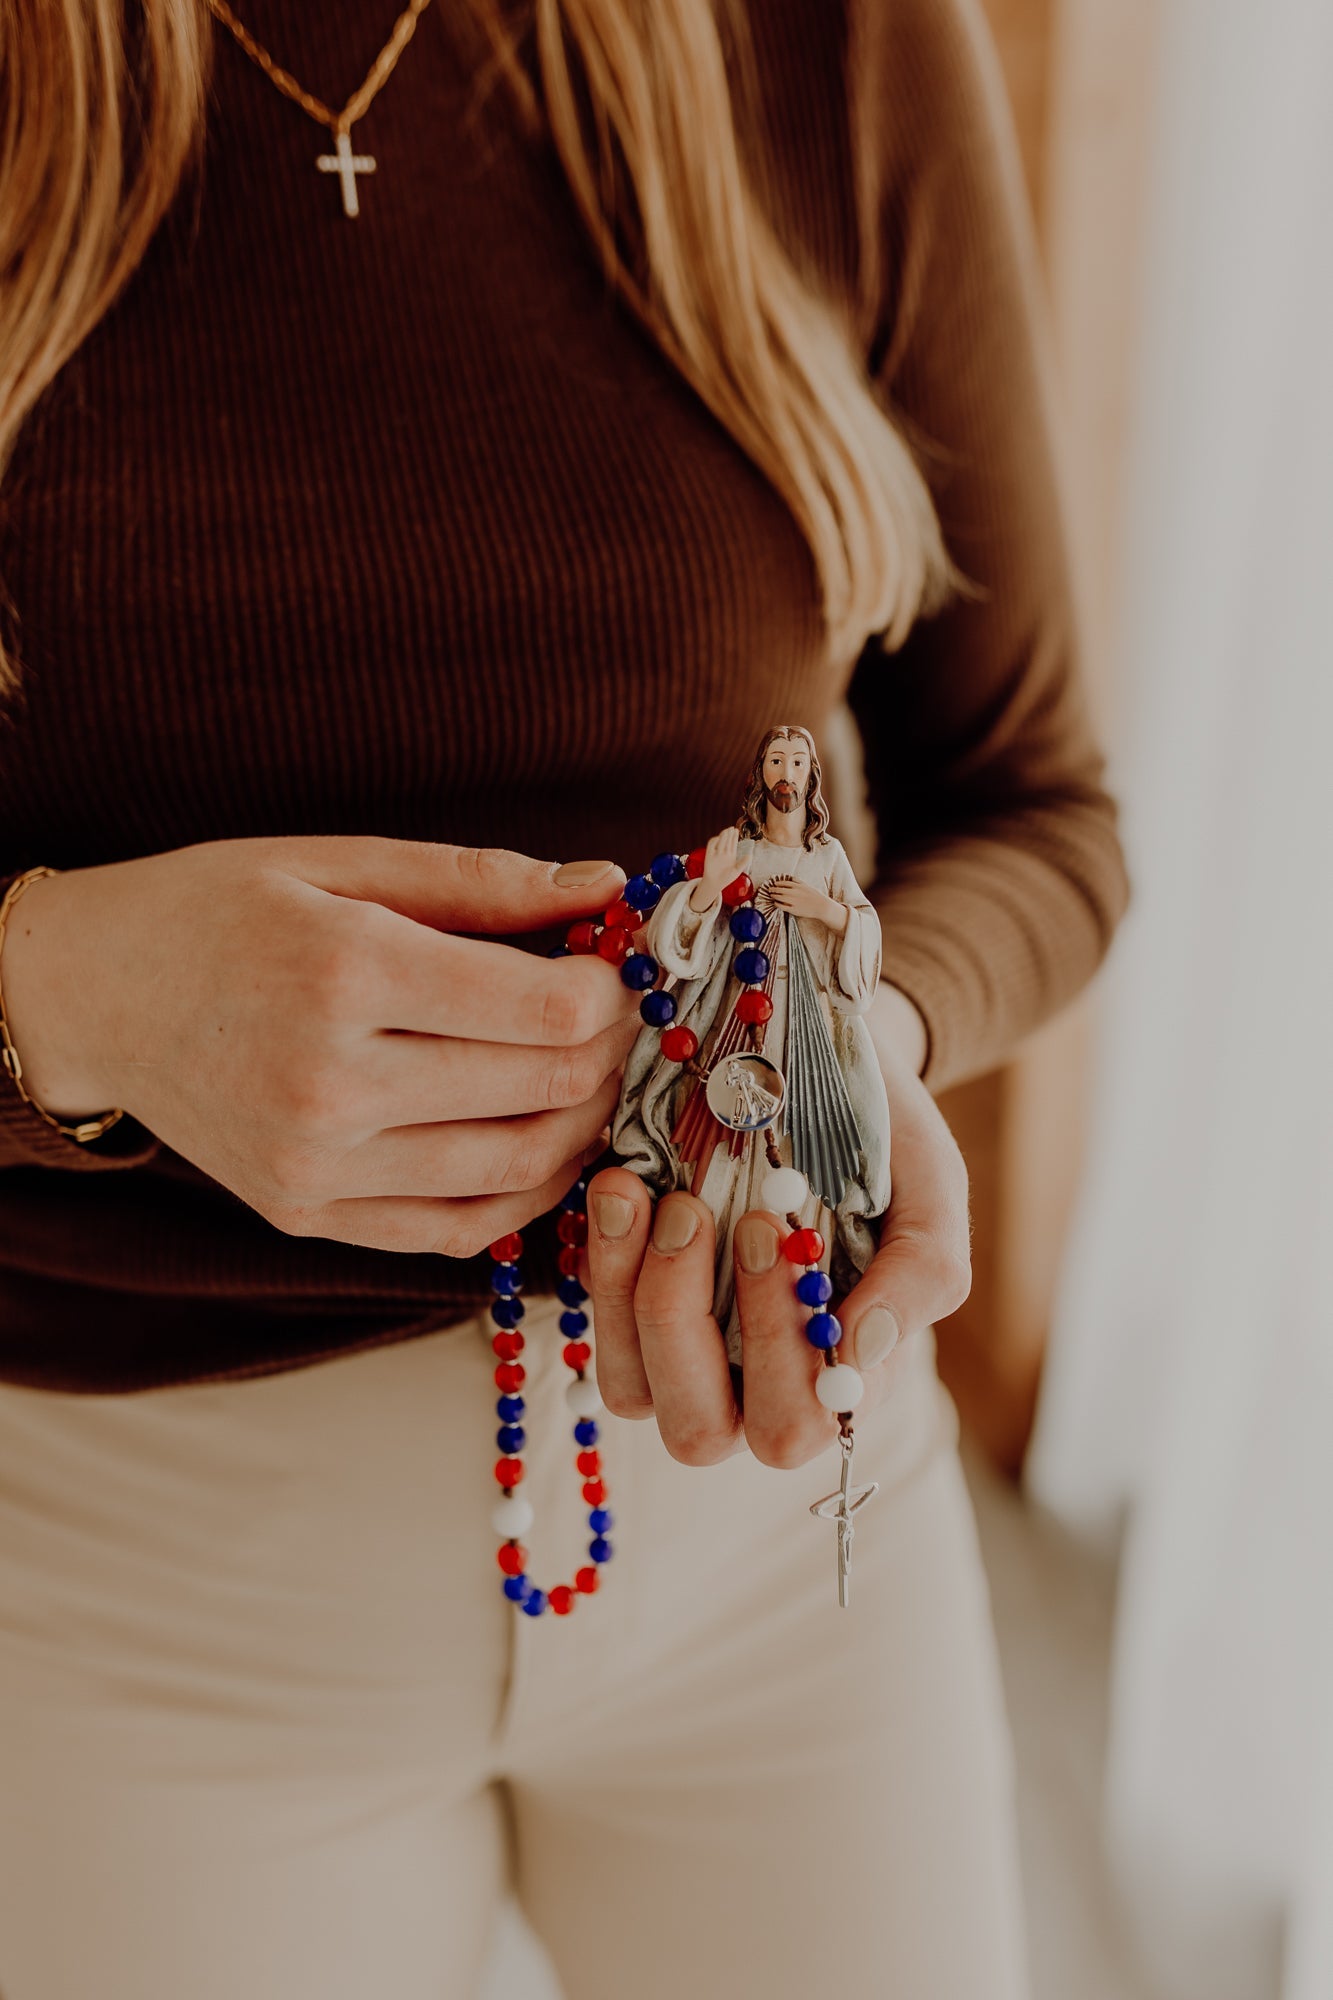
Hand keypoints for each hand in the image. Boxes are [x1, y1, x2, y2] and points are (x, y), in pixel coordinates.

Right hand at [0, 837, 641, 1255]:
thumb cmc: (216, 912)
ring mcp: (316, 1164)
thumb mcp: (338, 862)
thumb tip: (607, 886)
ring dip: (582, 1124)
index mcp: (344, 972)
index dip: (608, 991)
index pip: (542, 1009)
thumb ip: (480, 881)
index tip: (613, 968)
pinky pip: (456, 1229)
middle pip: (542, 1088)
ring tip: (585, 1074)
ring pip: (515, 1168)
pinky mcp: (305, 1213)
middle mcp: (330, 1082)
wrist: (95, 996)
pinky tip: (539, 1140)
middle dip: (607, 1052)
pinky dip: (523, 1193)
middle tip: (616, 1018)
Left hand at [583, 984, 968, 1468]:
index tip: (768, 1226)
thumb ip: (922, 1270)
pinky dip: (597, 1254)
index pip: (794, 1422)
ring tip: (638, 1189)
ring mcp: (681, 1355)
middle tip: (692, 1212)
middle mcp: (752, 1386)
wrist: (815, 1070)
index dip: (774, 1347)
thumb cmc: (883, 1143)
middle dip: (684, 1319)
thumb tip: (863, 1347)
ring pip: (630, 1387)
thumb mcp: (929, 1186)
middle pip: (699, 1430)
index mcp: (834, 1376)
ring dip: (626, 1287)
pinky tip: (620, 1184)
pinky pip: (590, 1318)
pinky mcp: (624, 1307)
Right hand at [690, 826, 740, 911]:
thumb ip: (743, 863)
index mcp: (731, 855)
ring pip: (720, 842)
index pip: (733, 843)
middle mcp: (724, 852)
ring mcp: (716, 853)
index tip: (736, 830)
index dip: (734, 837)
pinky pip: (711, 846)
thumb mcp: (737, 871)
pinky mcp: (709, 855)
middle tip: (732, 828)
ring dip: (723, 836)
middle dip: (729, 834)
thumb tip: (750, 855)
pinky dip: (714, 842)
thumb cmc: (726, 878)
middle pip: (727, 840)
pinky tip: (718, 838)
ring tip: (727, 831)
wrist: (716, 884)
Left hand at [766, 878, 847, 933]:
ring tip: (771, 895)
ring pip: (779, 897)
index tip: (774, 884)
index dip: (777, 883)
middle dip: (773, 889)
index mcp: (797, 886)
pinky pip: (782, 906)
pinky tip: (775, 903)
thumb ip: (798, 881)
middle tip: (769, 890)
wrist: (821, 906)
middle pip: (779, 890)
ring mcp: (793, 901)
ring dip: (774, 896)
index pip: (784, 883)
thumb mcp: (807, 885)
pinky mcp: (793, 909)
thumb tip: (791, 877)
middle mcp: (794, 893)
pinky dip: (777, 904)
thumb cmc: (815, 896)